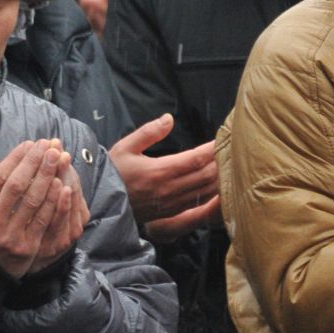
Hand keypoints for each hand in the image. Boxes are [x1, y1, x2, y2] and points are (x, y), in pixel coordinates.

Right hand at [0, 138, 89, 276]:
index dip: (16, 159)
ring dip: (48, 175)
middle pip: (17, 185)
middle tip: (49, 145)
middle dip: (35, 161)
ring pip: (33, 200)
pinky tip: (61, 183)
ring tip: (59, 157)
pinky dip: (54, 200)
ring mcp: (10, 237)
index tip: (29, 144)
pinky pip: (44, 220)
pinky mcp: (27, 248)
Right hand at [110, 114, 220, 238]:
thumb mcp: (125, 147)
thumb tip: (169, 118)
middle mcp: (168, 189)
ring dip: (220, 180)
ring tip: (232, 167)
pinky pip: (198, 204)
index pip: (195, 159)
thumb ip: (149, 132)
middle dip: (222, 163)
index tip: (225, 139)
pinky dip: (212, 195)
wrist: (99, 204)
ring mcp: (171, 204)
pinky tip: (220, 188)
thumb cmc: (112, 173)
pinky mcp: (171, 214)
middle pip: (205, 176)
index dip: (213, 149)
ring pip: (204, 192)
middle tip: (234, 151)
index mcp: (158, 171)